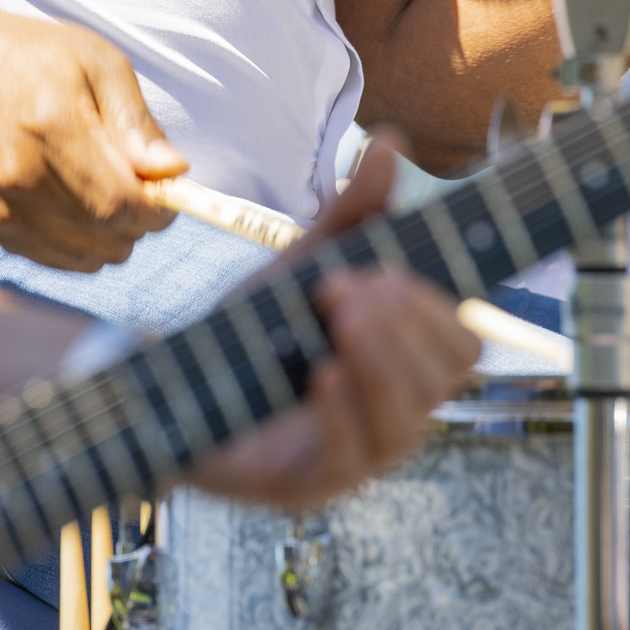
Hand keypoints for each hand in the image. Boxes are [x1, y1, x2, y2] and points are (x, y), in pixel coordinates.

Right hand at [0, 0, 188, 272]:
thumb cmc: (42, 58)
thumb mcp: (103, 66)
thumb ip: (137, 123)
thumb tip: (173, 172)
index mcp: (51, 130)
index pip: (120, 205)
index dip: (159, 210)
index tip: (170, 190)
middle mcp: (19, 177)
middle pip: (109, 238)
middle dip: (140, 219)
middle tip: (138, 180)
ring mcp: (2, 207)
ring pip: (91, 258)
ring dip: (114, 233)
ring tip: (104, 185)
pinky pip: (64, 260)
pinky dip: (86, 242)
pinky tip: (79, 200)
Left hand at [188, 141, 476, 512]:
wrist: (166, 387)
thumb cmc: (249, 332)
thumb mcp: (301, 265)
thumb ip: (352, 213)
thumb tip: (394, 143)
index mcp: (404, 365)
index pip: (463, 345)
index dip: (435, 307)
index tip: (383, 271)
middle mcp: (395, 413)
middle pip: (447, 378)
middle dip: (406, 326)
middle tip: (347, 289)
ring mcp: (358, 456)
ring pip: (409, 422)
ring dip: (381, 363)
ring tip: (338, 320)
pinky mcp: (311, 486)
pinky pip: (352, 459)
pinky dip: (345, 413)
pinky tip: (324, 376)